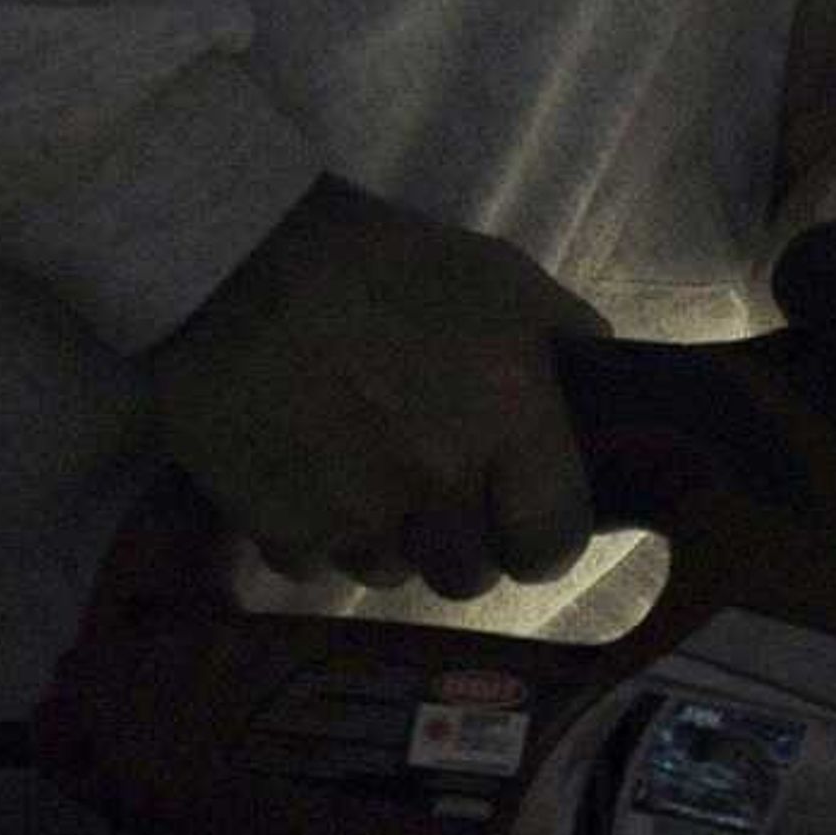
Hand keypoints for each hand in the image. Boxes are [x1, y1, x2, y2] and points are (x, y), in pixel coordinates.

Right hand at [144, 179, 609, 597]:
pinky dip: (315, 531)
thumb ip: (567, 344)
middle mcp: (439, 482)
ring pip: (390, 573)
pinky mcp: (279, 529)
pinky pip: (314, 564)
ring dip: (387, 538)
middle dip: (459, 541)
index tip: (521, 517)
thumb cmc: (386, 261)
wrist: (238, 259)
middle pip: (468, 576)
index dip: (539, 537)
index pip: (551, 544)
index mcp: (508, 421)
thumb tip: (597, 394)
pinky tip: (305, 469)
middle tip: (436, 489)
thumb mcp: (503, 279)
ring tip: (364, 471)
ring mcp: (355, 515)